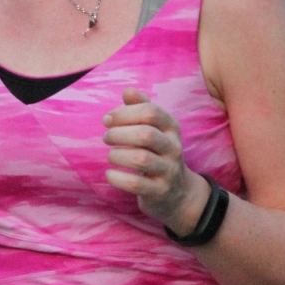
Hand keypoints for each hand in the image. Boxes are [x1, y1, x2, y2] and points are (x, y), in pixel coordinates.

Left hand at [102, 87, 209, 234]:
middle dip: (119, 133)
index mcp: (171, 128)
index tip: (107, 120)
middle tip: (106, 137)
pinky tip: (110, 174)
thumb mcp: (155, 129)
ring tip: (111, 155)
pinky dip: (117, 178)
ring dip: (118, 155)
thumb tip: (128, 91)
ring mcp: (168, 171)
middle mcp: (173, 148)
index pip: (150, 112)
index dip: (124, 113)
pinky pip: (136, 184)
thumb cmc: (158, 154)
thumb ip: (141, 108)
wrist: (178, 193)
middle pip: (146, 134)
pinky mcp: (159, 192)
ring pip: (141, 159)